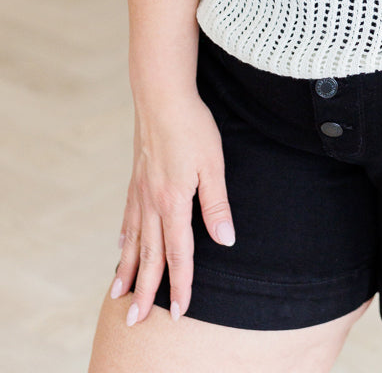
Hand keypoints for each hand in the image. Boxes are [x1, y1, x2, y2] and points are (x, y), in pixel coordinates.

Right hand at [110, 91, 234, 325]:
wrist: (162, 97)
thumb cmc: (193, 127)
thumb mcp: (214, 165)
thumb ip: (217, 206)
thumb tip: (226, 241)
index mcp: (174, 202)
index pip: (179, 253)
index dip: (180, 284)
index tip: (180, 311)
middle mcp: (152, 203)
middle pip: (149, 256)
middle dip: (145, 291)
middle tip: (134, 321)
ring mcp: (140, 192)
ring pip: (133, 241)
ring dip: (127, 271)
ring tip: (119, 295)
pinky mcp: (136, 179)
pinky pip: (128, 218)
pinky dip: (124, 239)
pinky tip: (121, 249)